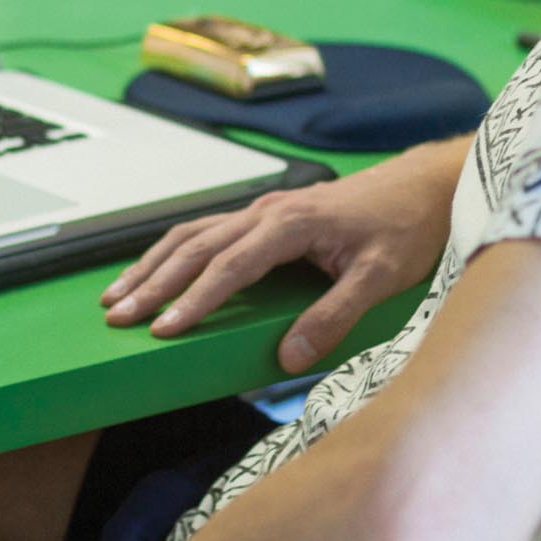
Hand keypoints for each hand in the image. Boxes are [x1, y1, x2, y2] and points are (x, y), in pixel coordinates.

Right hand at [101, 139, 464, 373]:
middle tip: (116, 317)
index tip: (162, 329)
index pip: (230, 266)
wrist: (424, 185)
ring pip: (193, 234)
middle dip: (153, 283)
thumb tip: (289, 355)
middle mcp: (268, 209)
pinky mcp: (268, 214)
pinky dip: (174, 252)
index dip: (194, 300)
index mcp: (291, 222)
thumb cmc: (406, 227)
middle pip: (197, 246)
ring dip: (153, 265)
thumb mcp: (382, 277)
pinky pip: (208, 230)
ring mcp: (264, 208)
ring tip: (116, 296)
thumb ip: (335, 315)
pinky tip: (157, 271)